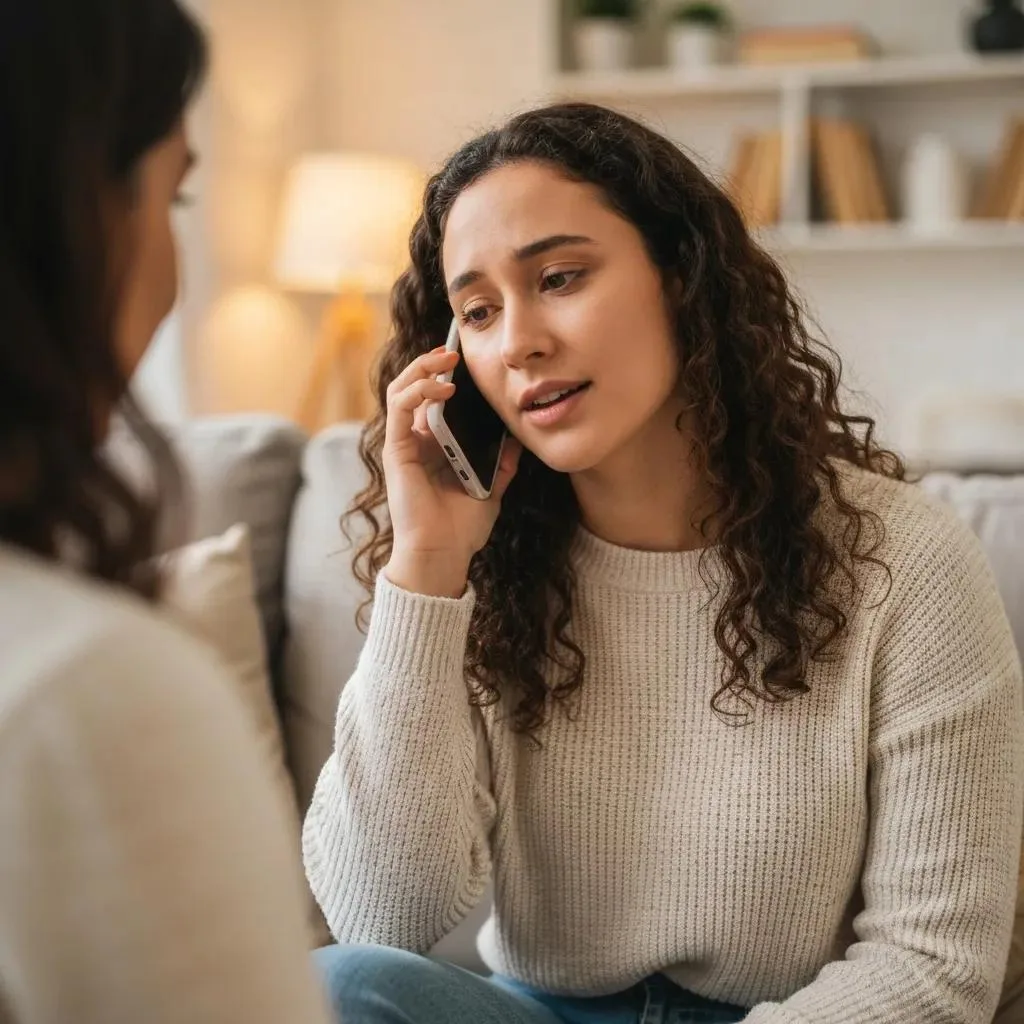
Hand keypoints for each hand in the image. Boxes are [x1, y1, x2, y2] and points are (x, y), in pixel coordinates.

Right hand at [382, 346, 520, 596]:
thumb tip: (517, 438)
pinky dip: (417, 390)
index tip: (465, 358)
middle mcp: (415, 440)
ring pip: (400, 389)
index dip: (443, 374)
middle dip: (431, 362)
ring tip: (447, 361)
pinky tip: (442, 388)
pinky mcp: (396, 451)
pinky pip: (399, 408)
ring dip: (422, 368)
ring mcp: (403, 444)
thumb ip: (501, 462)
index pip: (432, 398)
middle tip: (455, 352)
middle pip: (413, 386)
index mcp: (434, 446)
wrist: (444, 554)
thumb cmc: (462, 528)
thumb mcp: (492, 487)